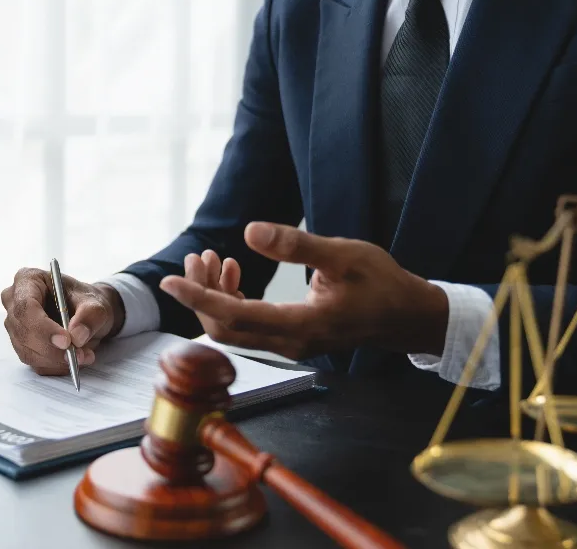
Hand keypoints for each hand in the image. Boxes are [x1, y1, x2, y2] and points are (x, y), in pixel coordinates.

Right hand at [1, 268, 124, 374]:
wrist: (86, 314)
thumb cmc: (85, 301)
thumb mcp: (96, 303)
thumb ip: (90, 316)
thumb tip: (77, 336)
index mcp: (27, 280)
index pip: (26, 307)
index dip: (43, 328)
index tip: (66, 341)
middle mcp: (14, 302)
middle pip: (24, 332)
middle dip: (52, 349)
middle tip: (80, 354)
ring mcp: (15, 326)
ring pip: (28, 352)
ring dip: (57, 360)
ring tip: (84, 356)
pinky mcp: (23, 346)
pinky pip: (35, 363)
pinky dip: (56, 366)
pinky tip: (74, 360)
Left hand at [159, 222, 448, 359]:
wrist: (408, 316)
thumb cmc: (382, 283)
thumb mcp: (343, 254)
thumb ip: (296, 245)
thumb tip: (250, 231)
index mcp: (302, 325)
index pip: (234, 316)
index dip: (197, 298)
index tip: (168, 282)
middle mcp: (290, 342)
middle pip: (225, 328)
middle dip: (201, 294)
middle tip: (197, 257)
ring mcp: (289, 344)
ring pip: (234, 328)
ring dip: (215, 296)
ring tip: (211, 259)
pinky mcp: (290, 339)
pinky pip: (248, 325)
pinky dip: (232, 300)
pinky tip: (234, 273)